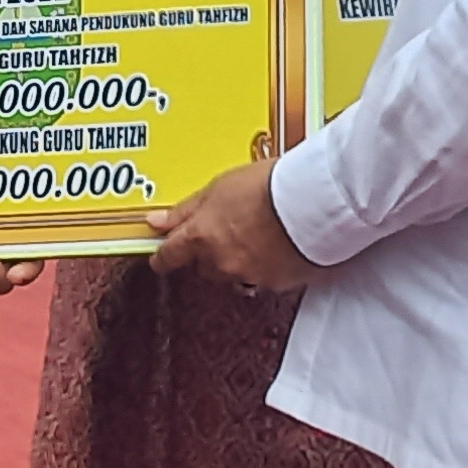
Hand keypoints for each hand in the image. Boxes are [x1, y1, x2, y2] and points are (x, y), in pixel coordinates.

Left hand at [147, 157, 312, 291]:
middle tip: (230, 227)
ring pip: (233, 273)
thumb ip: (186, 210)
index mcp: (201, 237)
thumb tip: (156, 223)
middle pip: (203, 266)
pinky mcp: (277, 283)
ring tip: (260, 233)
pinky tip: (280, 244)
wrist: (312, 199)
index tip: (162, 256)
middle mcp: (221, 262)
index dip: (164, 256)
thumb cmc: (267, 185)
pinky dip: (267, 265)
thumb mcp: (219, 186)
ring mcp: (249, 275)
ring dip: (239, 259)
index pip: (169, 256)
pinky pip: (264, 278)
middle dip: (210, 252)